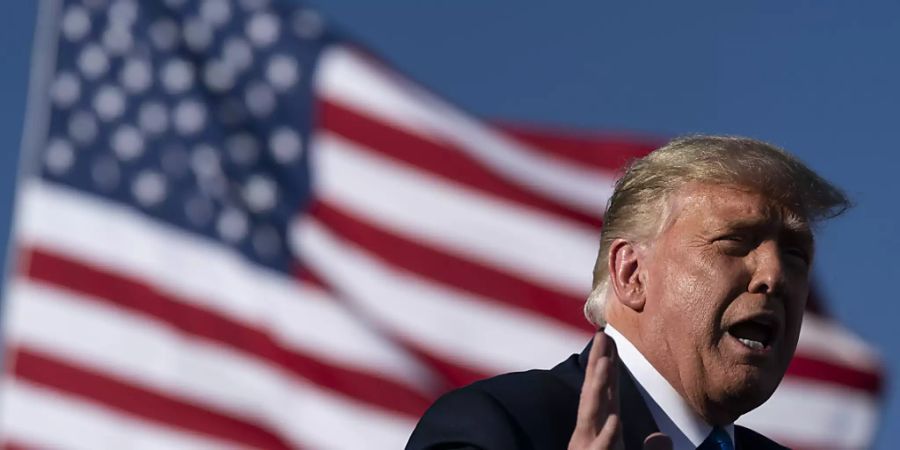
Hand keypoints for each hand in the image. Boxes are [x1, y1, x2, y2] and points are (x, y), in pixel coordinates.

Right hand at [568, 331, 671, 449]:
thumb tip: (662, 438)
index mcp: (602, 430)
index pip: (606, 392)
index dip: (607, 365)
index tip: (608, 339)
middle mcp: (591, 433)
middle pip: (595, 393)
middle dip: (597, 363)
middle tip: (602, 335)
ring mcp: (589, 446)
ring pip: (592, 413)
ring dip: (597, 387)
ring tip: (604, 363)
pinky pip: (602, 449)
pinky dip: (608, 435)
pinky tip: (616, 420)